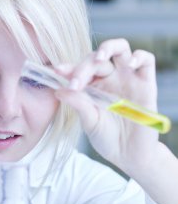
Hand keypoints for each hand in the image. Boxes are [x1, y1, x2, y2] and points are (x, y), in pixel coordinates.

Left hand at [54, 38, 158, 175]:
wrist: (128, 155)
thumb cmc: (106, 137)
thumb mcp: (89, 120)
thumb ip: (78, 103)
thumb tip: (58, 89)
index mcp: (92, 86)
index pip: (79, 69)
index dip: (68, 68)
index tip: (56, 71)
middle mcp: (109, 78)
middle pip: (95, 59)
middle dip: (83, 66)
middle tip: (76, 82)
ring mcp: (127, 78)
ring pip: (120, 49)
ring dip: (108, 48)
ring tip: (99, 58)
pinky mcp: (146, 83)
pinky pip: (147, 60)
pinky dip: (138, 57)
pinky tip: (129, 64)